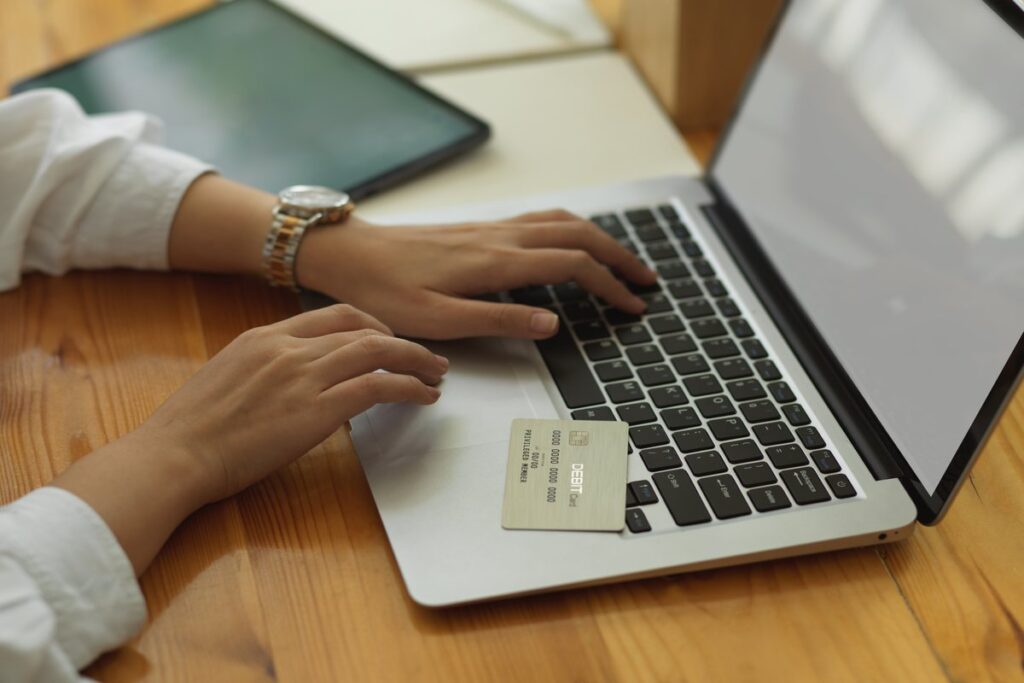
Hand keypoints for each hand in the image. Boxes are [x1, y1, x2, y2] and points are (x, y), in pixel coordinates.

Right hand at [139, 304, 444, 502]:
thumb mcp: (228, 382)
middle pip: (362, 328)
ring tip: (436, 374)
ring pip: (378, 351)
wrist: (173, 455)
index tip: (389, 339)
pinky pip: (378, 387)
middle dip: (402, 340)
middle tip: (426, 356)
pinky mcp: (316, 410)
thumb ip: (267, 374)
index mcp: (263, 337)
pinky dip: (408, 388)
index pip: (332, 316)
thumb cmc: (189, 432)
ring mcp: (303, 376)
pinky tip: (423, 396)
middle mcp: (288, 348)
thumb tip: (300, 388)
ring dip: (415, 360)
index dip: (371, 325)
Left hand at [295, 210, 658, 339]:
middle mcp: (500, 238)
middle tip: (648, 280)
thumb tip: (553, 323)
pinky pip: (540, 220)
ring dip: (600, 238)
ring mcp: (491, 229)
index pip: (572, 265)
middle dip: (620, 256)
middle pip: (578, 234)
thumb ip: (499, 320)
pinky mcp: (480, 229)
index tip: (633, 307)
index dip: (609, 285)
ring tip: (623, 261)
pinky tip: (573, 243)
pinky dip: (572, 229)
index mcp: (495, 262)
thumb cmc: (385, 292)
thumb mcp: (438, 320)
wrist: (350, 254)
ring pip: (562, 221)